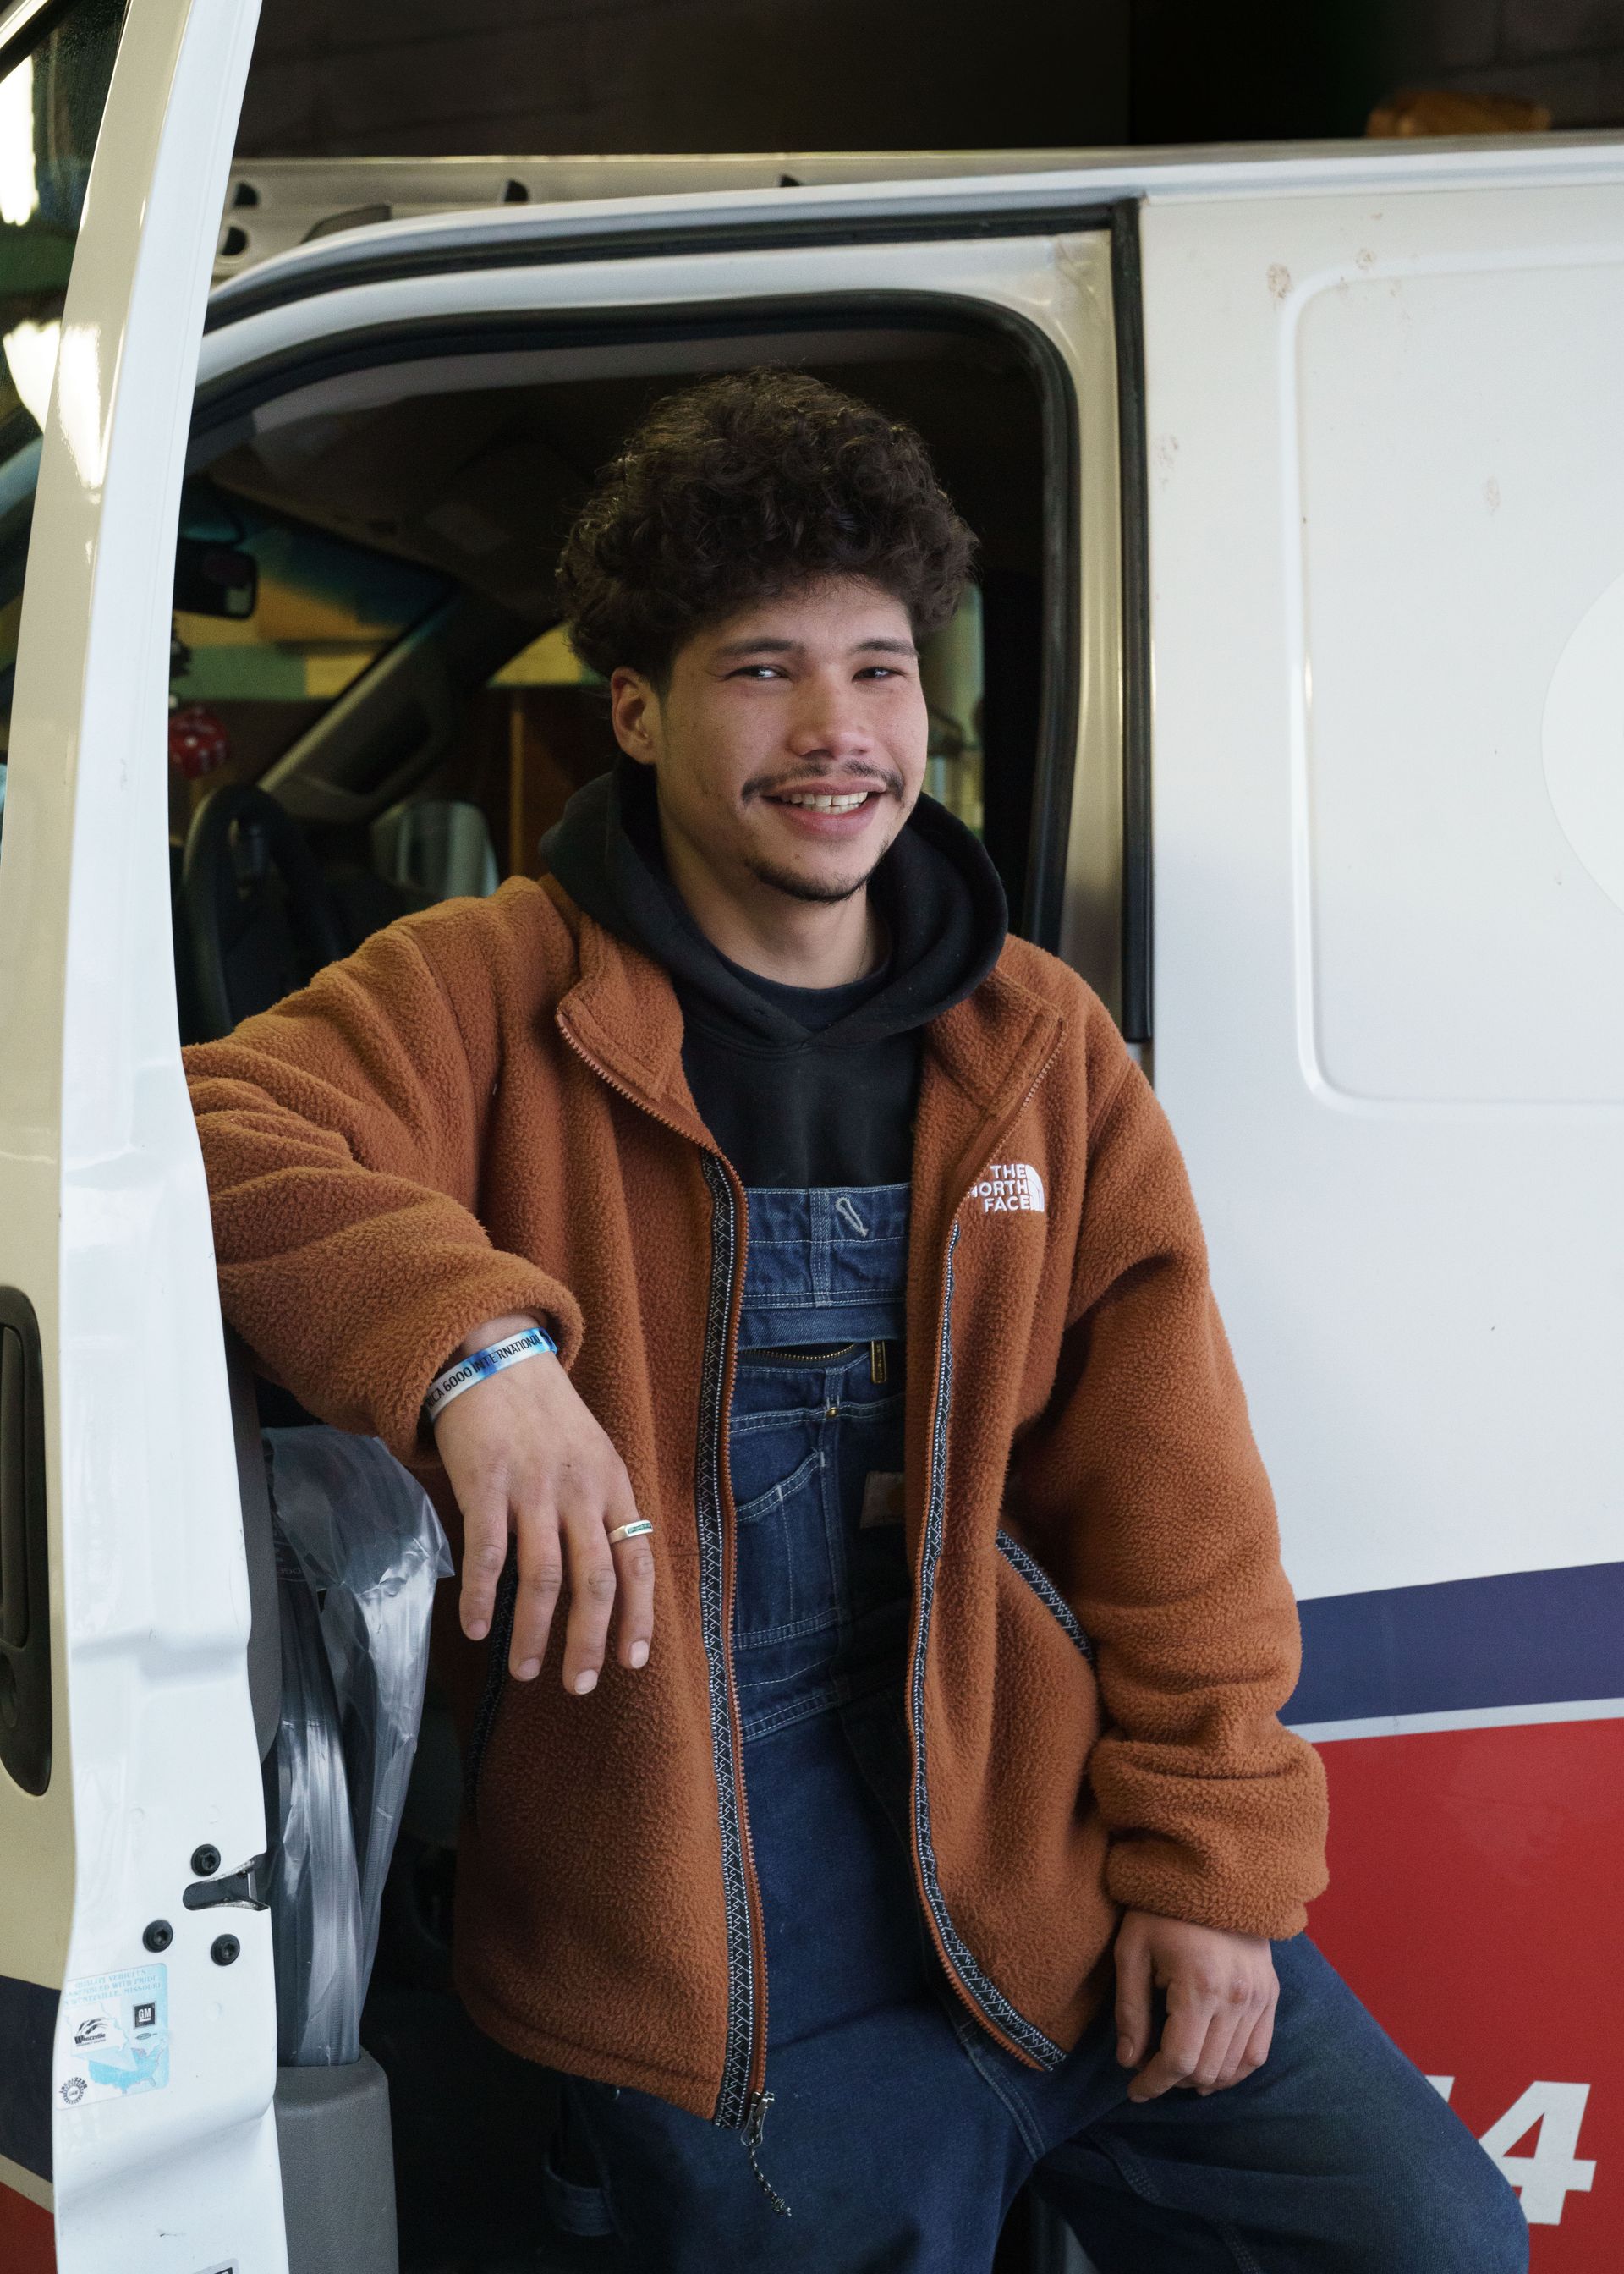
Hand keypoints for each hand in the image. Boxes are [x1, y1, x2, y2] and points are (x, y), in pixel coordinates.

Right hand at [432, 1313, 653, 1693]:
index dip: (638, 1616)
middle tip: (578, 1685)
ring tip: (526, 1670)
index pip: (637, 1560)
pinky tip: (475, 1628)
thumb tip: (610, 1580)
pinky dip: (482, 1597)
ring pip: (542, 1577)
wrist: (496, 1358)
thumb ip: (601, 1510)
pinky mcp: (487, 1483)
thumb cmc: (545, 1416)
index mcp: (613, 1485)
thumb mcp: (593, 1455)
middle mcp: (580, 1490)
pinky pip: (487, 1553)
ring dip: (534, 1633)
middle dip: (588, 1642)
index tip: (632, 1662)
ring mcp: (533, 1487)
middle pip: (594, 1581)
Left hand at [1113, 1910, 1277, 2101]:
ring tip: (1176, 2071)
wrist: (1212, 1873)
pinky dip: (1235, 2070)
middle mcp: (1237, 1997)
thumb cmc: (1162, 1908)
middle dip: (1174, 2081)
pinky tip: (1212, 2071)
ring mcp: (1259, 1997)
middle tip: (1149, 2074)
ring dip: (1203, 2079)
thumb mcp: (1132, 1950)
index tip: (1134, 2092)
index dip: (1154, 2084)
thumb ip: (1130, 2009)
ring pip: (1233, 2067)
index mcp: (1199, 1986)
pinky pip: (1259, 2051)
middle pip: (1207, 2069)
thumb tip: (1128, 2062)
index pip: (1180, 2060)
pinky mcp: (1270, 1993)